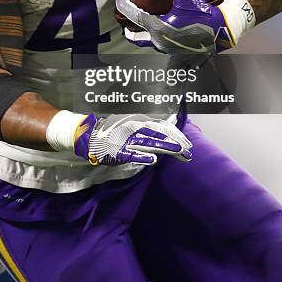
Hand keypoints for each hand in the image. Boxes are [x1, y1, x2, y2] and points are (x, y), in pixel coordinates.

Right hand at [74, 113, 191, 165]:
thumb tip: (172, 124)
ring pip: (149, 142)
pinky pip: (132, 153)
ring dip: (165, 147)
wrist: (92, 136)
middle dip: (176, 143)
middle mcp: (136, 128)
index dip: (178, 136)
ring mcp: (128, 140)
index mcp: (141, 122)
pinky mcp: (119, 151)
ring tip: (178, 151)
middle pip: (160, 135)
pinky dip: (142, 155)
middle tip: (189, 153)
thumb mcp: (135, 124)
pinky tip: (153, 159)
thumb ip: (152, 127)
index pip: (164, 128)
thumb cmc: (116, 132)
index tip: (189, 145)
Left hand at [116, 0, 234, 56]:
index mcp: (159, 27)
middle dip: (130, 32)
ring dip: (144, 36)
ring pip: (149, 43)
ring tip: (142, 28)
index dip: (125, 7)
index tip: (119, 1)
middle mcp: (160, 40)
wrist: (220, 30)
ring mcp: (168, 48)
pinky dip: (155, 40)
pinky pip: (160, 46)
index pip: (135, 16)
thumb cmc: (201, 14)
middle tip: (126, 27)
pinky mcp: (176, 51)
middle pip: (137, 38)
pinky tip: (159, 34)